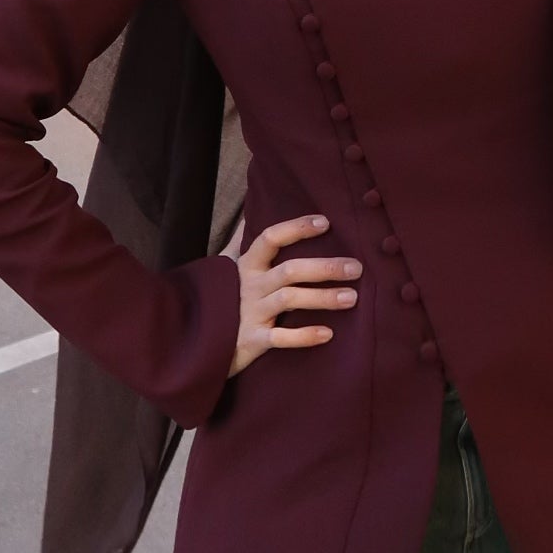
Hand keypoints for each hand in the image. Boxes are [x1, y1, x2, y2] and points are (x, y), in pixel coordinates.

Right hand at [229, 215, 360, 378]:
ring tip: (352, 298)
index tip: (325, 222)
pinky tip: (327, 334)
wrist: (195, 342)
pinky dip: (303, 336)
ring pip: (289, 300)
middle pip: (290, 270)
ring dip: (322, 298)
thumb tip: (249, 210)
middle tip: (356, 267)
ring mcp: (250, 313)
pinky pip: (280, 338)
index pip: (271, 237)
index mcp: (246, 265)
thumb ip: (240, 240)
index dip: (297, 228)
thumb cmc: (221, 299)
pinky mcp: (251, 341)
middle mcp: (249, 286)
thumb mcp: (226, 266)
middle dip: (324, 267)